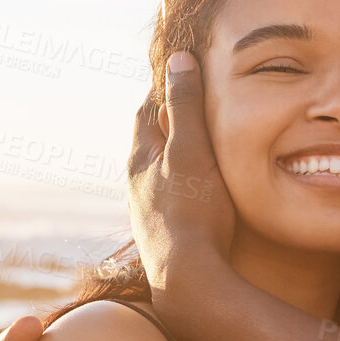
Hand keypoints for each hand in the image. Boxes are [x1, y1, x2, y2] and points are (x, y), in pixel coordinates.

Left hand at [126, 54, 235, 334]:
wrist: (189, 282)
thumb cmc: (192, 212)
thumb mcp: (192, 149)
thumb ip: (185, 105)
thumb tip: (179, 58)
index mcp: (140, 160)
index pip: (147, 111)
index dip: (164, 89)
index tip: (182, 70)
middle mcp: (138, 187)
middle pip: (150, 143)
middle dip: (168, 122)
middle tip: (191, 104)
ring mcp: (150, 214)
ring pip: (160, 174)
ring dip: (176, 158)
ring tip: (199, 148)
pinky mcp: (165, 237)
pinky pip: (173, 200)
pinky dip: (185, 186)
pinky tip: (201, 197)